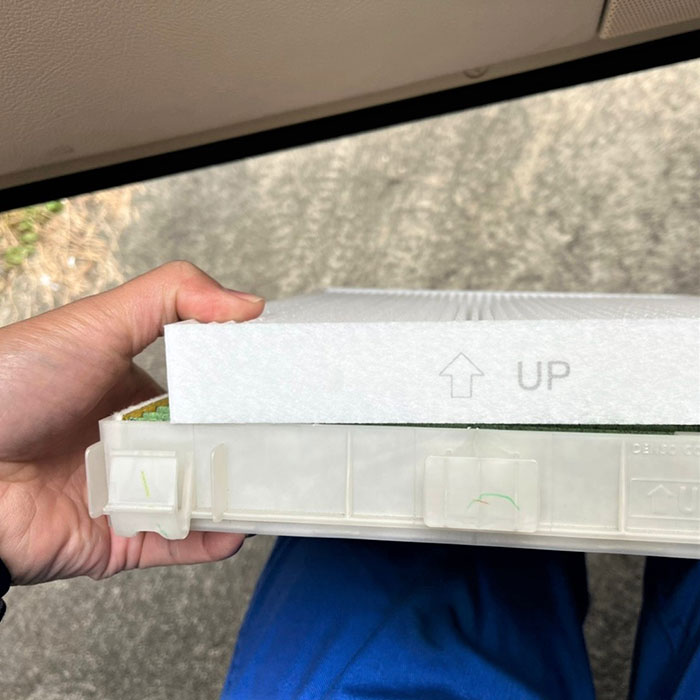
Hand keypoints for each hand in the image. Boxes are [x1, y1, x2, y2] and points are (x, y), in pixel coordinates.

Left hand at [0, 261, 263, 584]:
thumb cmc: (14, 385)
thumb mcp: (98, 322)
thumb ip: (172, 298)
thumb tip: (247, 303)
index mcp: (138, 396)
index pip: (206, 398)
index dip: (241, 396)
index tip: (278, 392)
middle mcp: (139, 446)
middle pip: (208, 452)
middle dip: (247, 451)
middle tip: (291, 443)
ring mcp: (131, 494)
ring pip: (201, 499)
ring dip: (238, 498)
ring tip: (276, 488)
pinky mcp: (120, 539)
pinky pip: (175, 544)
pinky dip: (209, 540)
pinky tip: (235, 527)